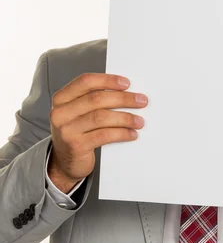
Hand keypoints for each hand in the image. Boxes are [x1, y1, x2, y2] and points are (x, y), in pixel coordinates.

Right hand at [48, 73, 147, 192]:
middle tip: (141, 101)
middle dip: (123, 99)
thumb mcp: (77, 113)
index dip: (107, 80)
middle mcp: (60, 113)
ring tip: (139, 121)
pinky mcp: (77, 146)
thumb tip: (127, 92)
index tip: (127, 83)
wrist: (65, 162)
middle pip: (96, 99)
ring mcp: (67, 130)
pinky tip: (131, 134)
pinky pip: (104, 135)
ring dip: (125, 118)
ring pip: (101, 117)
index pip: (85, 82)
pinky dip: (121, 133)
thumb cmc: (77, 132)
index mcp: (61, 98)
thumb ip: (92, 100)